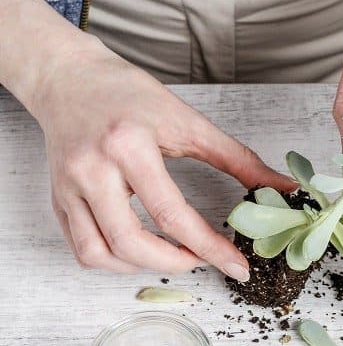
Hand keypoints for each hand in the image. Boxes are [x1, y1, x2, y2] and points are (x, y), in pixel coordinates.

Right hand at [32, 41, 294, 278]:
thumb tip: (282, 187)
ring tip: (173, 255)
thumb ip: (239, 159)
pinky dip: (114, 261)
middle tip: (203, 260)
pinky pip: (82, 249)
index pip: (172, 214)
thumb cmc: (129, 95)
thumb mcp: (189, 121)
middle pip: (131, 243)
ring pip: (99, 254)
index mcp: (128, 146)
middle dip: (175, 264)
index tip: (237, 266)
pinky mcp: (57, 198)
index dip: (210, 247)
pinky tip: (140, 250)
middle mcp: (92, 169)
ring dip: (141, 267)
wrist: (69, 78)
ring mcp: (68, 187)